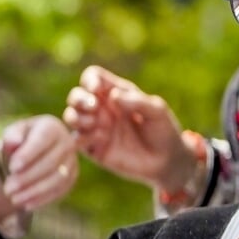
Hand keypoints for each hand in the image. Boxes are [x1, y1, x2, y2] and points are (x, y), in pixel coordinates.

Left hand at [0, 115, 77, 211]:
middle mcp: (67, 142)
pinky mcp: (73, 176)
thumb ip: (11, 136)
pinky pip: (61, 190)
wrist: (35, 149)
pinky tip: (26, 204)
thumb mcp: (13, 133)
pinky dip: (43, 199)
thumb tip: (12, 143)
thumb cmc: (21, 139)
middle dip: (28, 178)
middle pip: (50, 162)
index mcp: (51, 127)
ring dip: (35, 191)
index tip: (12, 168)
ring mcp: (72, 161)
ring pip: (57, 178)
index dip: (28, 155)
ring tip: (14, 199)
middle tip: (7, 189)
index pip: (42, 140)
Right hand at [64, 65, 194, 192]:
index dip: (90, 80)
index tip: (97, 89)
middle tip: (94, 107)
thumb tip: (112, 95)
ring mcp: (96, 128)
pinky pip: (76, 140)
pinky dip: (81, 137)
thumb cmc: (163, 130)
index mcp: (116, 93)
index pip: (93, 77)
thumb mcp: (157, 111)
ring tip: (95, 123)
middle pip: (76, 95)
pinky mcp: (94, 148)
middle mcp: (102, 109)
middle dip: (78, 98)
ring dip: (76, 117)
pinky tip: (100, 138)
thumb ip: (137, 101)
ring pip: (70, 116)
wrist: (167, 161)